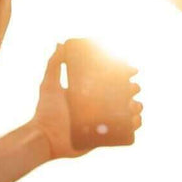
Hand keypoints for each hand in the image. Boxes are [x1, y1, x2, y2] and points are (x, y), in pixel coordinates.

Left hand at [30, 44, 142, 159]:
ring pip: (126, 113)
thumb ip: (54, 64)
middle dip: (132, 90)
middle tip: (132, 88)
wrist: (45, 138)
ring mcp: (101, 123)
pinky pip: (124, 132)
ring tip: (134, 106)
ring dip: (136, 107)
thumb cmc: (46, 112)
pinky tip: (136, 119)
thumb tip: (60, 43)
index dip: (124, 74)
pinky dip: (134, 125)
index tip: (131, 70)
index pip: (110, 81)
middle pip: (122, 96)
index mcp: (88, 94)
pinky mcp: (103, 138)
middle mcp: (97, 108)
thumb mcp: (49, 85)